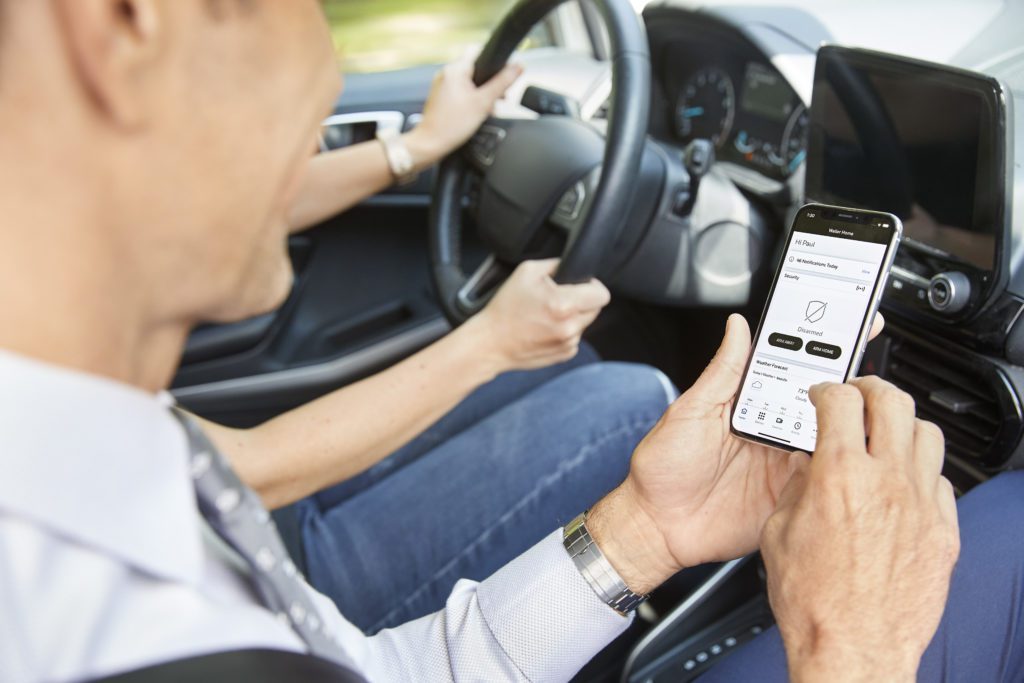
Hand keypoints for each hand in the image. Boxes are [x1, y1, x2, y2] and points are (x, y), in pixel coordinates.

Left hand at [405, 59, 522, 164]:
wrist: (431, 143)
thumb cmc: (452, 125)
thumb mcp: (483, 103)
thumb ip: (502, 83)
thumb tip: (518, 67)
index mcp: (455, 69)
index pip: (479, 51)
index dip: (495, 61)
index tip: (503, 74)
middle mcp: (446, 73)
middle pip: (476, 68)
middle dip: (490, 82)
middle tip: (498, 98)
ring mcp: (442, 85)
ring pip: (469, 81)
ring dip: (482, 93)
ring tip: (488, 109)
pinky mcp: (441, 96)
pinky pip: (460, 91)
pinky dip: (471, 99)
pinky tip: (476, 113)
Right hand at [467, 259, 609, 372]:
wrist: (490, 343)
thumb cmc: (505, 308)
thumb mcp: (527, 272)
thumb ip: (556, 265)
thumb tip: (573, 266)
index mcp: (564, 305)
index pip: (602, 294)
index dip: (592, 285)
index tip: (580, 285)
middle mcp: (570, 327)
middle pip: (595, 308)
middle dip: (581, 301)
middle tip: (557, 299)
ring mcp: (568, 344)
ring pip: (584, 323)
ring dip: (572, 317)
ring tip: (546, 316)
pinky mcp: (564, 355)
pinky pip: (574, 337)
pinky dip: (564, 332)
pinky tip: (544, 329)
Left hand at [587, 313, 886, 592]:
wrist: (657, 525)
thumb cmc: (663, 467)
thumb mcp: (692, 410)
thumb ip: (723, 371)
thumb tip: (738, 325)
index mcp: (752, 403)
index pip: (794, 368)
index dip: (825, 347)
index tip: (851, 322)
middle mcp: (775, 430)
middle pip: (824, 402)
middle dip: (850, 384)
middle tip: (863, 372)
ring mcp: (786, 464)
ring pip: (833, 438)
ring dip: (849, 425)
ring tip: (860, 411)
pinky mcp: (792, 497)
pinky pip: (826, 479)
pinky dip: (839, 467)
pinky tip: (845, 454)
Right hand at [760, 377, 958, 681]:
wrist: (852, 647)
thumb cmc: (813, 601)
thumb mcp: (778, 532)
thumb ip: (796, 488)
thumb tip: (807, 467)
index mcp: (839, 476)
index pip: (840, 402)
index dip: (827, 390)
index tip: (823, 396)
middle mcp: (887, 483)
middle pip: (893, 401)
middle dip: (871, 389)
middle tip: (860, 395)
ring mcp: (921, 505)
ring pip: (926, 434)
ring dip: (902, 425)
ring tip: (887, 433)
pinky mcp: (944, 531)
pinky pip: (941, 480)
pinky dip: (921, 471)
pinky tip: (904, 482)